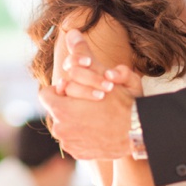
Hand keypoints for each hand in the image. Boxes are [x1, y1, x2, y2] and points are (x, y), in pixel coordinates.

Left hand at [39, 30, 142, 160]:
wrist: (140, 133)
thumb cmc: (125, 103)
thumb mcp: (106, 75)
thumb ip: (85, 55)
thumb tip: (71, 31)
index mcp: (61, 108)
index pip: (46, 94)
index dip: (60, 89)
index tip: (74, 88)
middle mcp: (60, 129)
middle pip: (56, 110)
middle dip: (68, 104)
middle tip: (88, 100)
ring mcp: (69, 144)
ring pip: (64, 126)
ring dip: (75, 120)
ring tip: (95, 115)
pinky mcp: (78, 154)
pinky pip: (74, 140)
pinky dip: (82, 135)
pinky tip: (98, 129)